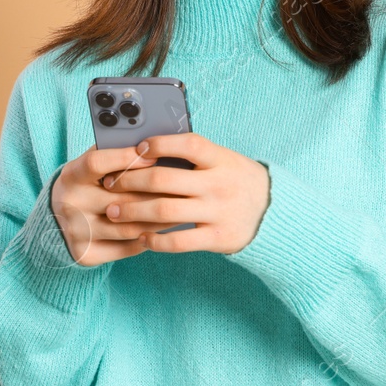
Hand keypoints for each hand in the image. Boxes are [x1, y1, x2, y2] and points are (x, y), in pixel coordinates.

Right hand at [49, 145, 173, 265]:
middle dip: (156, 192)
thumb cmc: (90, 184)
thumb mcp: (94, 166)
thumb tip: (153, 145)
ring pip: (129, 226)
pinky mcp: (86, 254)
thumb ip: (116, 154)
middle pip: (121, 199)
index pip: (97, 163)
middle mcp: (70, 204)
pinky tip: (167, 229)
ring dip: (160, 219)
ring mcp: (77, 232)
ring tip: (182, 209)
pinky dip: (150, 238)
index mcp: (71, 176)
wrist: (61, 218)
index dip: (126, 158)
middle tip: (184, 186)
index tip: (153, 156)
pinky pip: (127, 247)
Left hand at [99, 133, 270, 253]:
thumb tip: (150, 149)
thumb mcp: (226, 161)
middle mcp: (219, 184)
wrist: (275, 214)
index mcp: (221, 160)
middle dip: (131, 181)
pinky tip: (142, 238)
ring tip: (114, 212)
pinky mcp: (217, 238)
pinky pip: (179, 241)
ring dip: (133, 212)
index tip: (137, 148)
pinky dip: (156, 240)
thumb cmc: (239, 182)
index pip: (188, 145)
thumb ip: (196, 156)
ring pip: (165, 211)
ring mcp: (218, 212)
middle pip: (165, 180)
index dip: (160, 143)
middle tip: (111, 184)